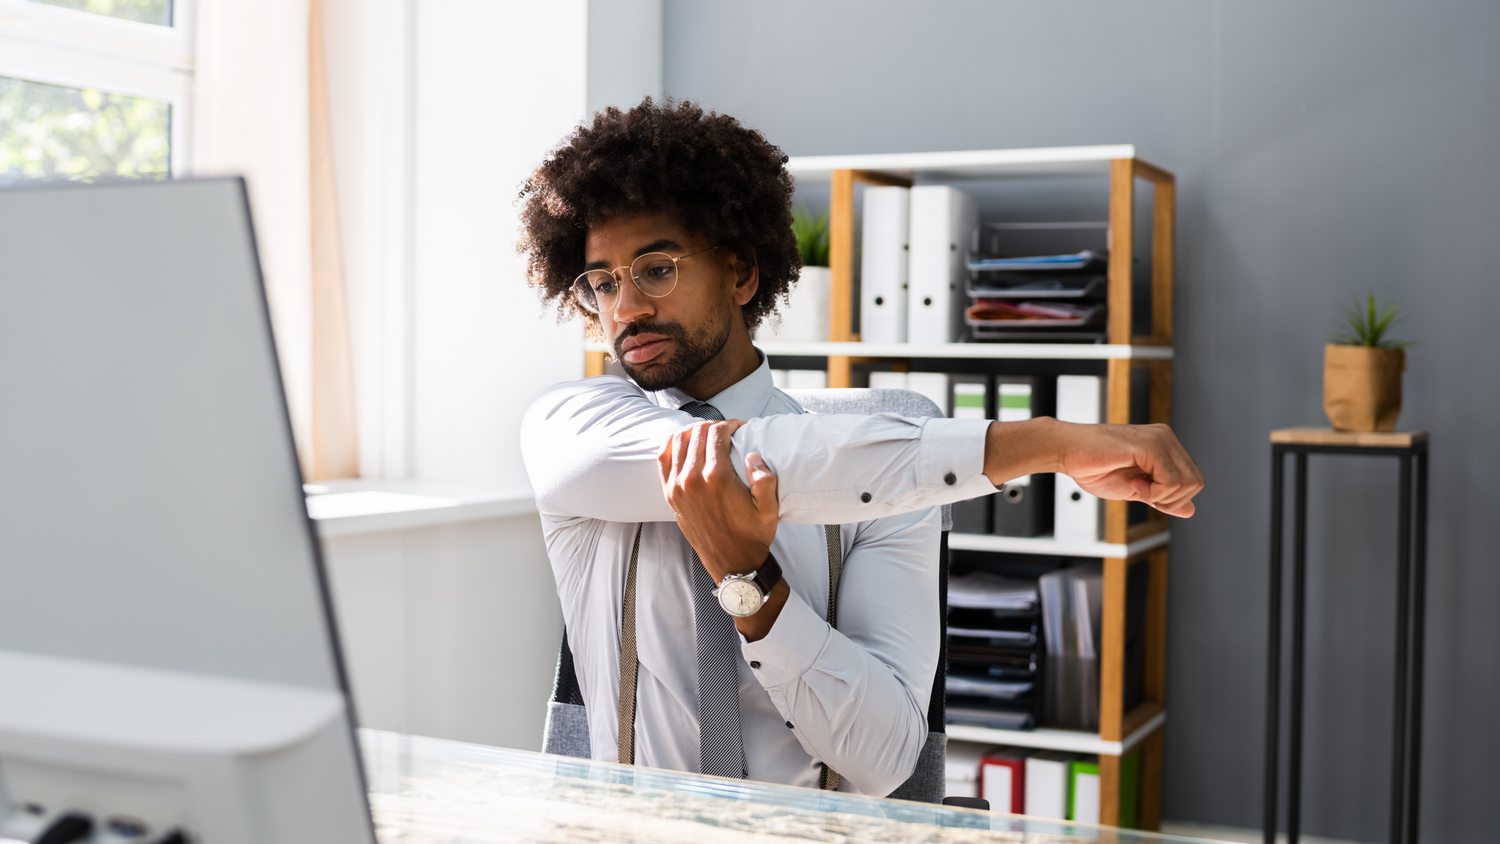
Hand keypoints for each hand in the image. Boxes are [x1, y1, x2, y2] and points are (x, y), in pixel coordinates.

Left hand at [657, 419, 780, 580]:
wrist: (732, 562)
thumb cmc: (751, 535)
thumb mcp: (769, 508)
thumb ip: (765, 477)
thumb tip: (753, 455)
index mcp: (717, 478)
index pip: (718, 433)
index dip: (731, 424)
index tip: (740, 428)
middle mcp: (693, 479)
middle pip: (698, 432)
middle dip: (714, 425)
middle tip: (726, 431)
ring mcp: (678, 486)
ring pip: (679, 440)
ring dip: (694, 431)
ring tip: (708, 434)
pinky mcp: (670, 494)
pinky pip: (664, 458)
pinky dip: (673, 444)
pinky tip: (685, 442)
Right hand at [983, 418, 1202, 517]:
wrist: (1066, 451)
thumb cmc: (1092, 466)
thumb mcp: (1135, 489)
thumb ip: (1161, 497)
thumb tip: (1189, 510)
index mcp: (1164, 446)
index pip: (1192, 479)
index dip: (1172, 498)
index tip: (1145, 495)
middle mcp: (1166, 438)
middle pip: (1196, 482)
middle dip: (1170, 500)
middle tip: (1142, 494)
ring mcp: (1161, 439)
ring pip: (1188, 482)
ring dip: (1161, 496)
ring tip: (1135, 487)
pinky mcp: (1151, 445)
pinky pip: (1171, 481)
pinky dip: (1154, 493)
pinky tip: (1133, 484)